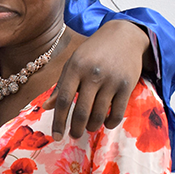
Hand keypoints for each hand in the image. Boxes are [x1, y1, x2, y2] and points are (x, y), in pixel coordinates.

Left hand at [45, 20, 150, 139]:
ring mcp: (111, 80)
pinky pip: (117, 113)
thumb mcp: (73, 63)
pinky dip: (110, 123)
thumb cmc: (93, 52)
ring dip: (92, 127)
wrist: (123, 36)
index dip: (58, 122)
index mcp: (75, 68)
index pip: (63, 100)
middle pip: (81, 111)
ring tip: (88, 128)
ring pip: (99, 115)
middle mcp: (93, 74)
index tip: (55, 137)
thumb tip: (47, 107)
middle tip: (74, 135)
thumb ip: (60, 85)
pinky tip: (105, 123)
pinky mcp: (127, 85)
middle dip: (76, 129)